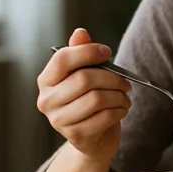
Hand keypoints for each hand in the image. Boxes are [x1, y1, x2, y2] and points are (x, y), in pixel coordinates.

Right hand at [36, 28, 131, 164]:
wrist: (93, 139)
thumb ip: (81, 53)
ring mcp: (58, 120)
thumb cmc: (89, 101)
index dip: (88, 52)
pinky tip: (121, 109)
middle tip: (125, 82)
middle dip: (112, 78)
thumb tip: (80, 32)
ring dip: (119, 96)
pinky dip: (120, 110)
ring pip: (97, 98)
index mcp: (46, 80)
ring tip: (124, 97)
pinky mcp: (75, 135)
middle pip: (84, 79)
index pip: (62, 59)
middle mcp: (47, 100)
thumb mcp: (85, 74)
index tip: (107, 52)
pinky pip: (104, 117)